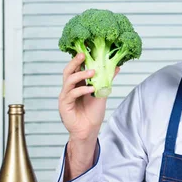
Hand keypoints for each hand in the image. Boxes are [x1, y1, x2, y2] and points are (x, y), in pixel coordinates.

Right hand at [58, 53, 118, 180]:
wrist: (89, 130)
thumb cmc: (93, 113)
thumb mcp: (102, 94)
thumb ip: (106, 81)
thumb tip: (116, 67)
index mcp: (77, 85)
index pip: (76, 68)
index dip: (79, 60)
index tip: (87, 50)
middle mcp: (69, 89)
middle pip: (68, 71)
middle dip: (75, 62)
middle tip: (83, 54)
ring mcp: (65, 96)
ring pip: (68, 81)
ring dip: (80, 75)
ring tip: (92, 71)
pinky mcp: (64, 105)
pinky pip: (71, 94)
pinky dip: (81, 90)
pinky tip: (91, 89)